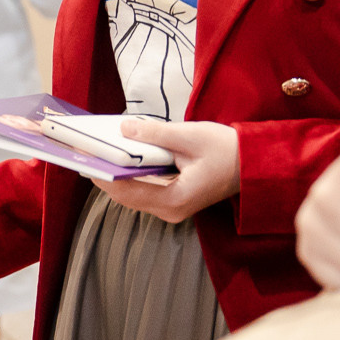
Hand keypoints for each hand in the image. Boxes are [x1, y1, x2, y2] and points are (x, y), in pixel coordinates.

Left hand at [91, 118, 239, 223]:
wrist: (255, 164)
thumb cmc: (228, 151)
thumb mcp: (191, 137)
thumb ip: (156, 134)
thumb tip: (124, 129)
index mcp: (174, 200)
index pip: (126, 191)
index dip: (102, 175)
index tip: (84, 158)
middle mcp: (170, 211)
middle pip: (126, 195)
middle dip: (104, 174)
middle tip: (84, 152)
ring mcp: (172, 208)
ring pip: (133, 194)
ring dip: (115, 175)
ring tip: (95, 154)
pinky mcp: (174, 200)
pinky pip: (143, 190)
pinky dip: (130, 176)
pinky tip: (120, 159)